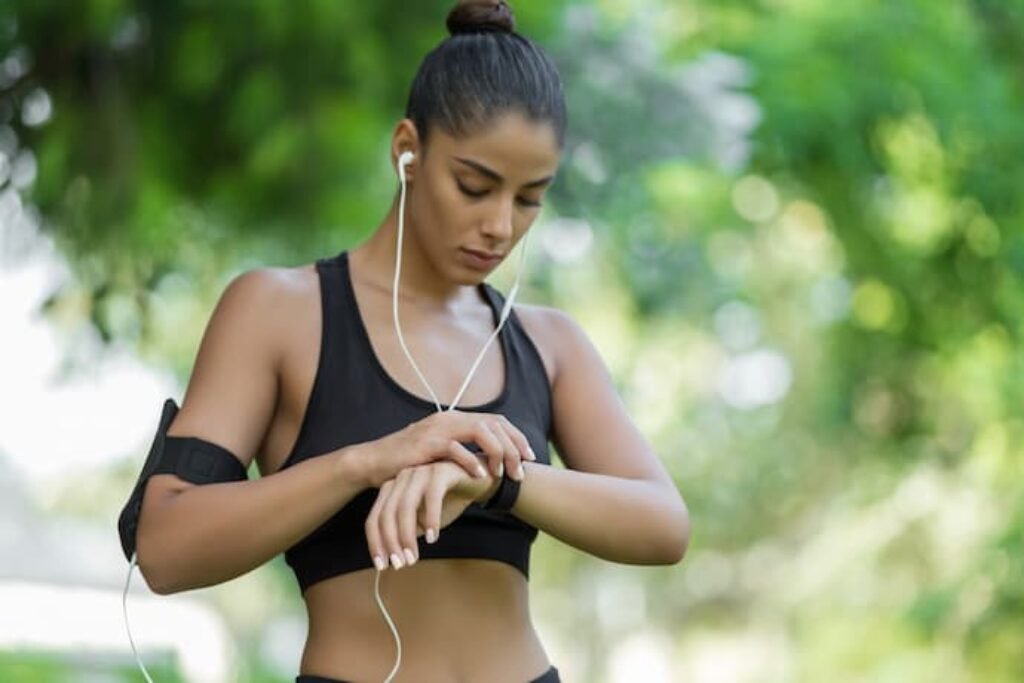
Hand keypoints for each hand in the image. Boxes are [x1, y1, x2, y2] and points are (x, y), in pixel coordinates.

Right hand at [357, 410, 534, 488]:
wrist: (374, 462)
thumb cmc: (409, 462)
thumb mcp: (440, 452)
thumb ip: (463, 450)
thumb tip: (491, 462)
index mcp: (456, 418)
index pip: (495, 420)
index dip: (516, 437)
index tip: (530, 456)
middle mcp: (450, 418)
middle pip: (493, 424)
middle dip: (513, 447)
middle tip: (521, 471)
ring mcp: (438, 429)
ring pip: (480, 431)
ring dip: (497, 453)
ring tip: (504, 475)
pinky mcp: (426, 444)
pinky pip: (456, 449)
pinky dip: (472, 461)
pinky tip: (482, 476)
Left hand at [364, 458, 497, 569]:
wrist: (476, 480)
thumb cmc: (448, 500)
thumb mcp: (424, 520)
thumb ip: (408, 532)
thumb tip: (393, 557)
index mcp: (392, 488)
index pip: (374, 518)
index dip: (375, 544)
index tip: (382, 566)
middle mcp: (402, 478)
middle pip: (386, 514)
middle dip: (391, 543)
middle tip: (401, 564)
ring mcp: (420, 472)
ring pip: (405, 507)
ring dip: (407, 535)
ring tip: (414, 556)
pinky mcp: (440, 472)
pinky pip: (431, 497)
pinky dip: (431, 519)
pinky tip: (434, 537)